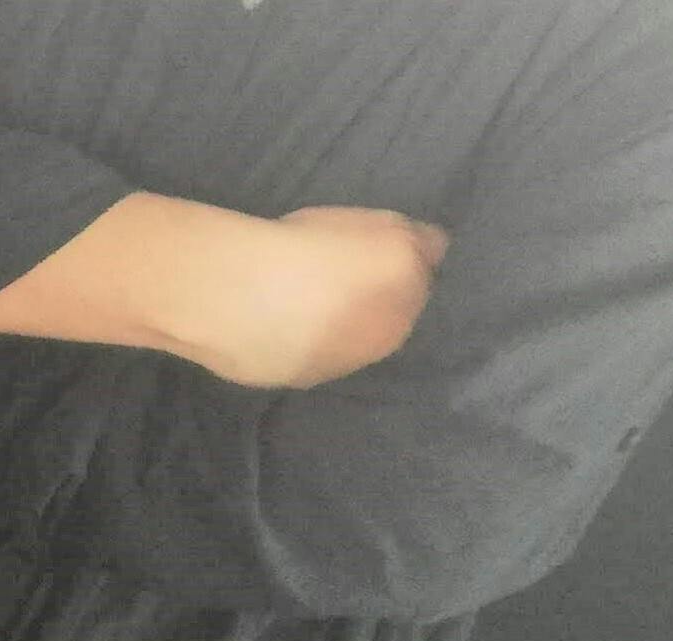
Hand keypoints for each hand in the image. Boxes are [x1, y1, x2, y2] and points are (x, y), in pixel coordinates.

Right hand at [218, 206, 449, 388]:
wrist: (240, 294)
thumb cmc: (319, 254)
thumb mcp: (387, 228)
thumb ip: (420, 241)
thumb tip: (432, 252)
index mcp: (403, 315)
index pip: (415, 287)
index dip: (395, 267)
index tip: (369, 253)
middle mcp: (371, 352)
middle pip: (379, 321)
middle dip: (365, 302)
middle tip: (332, 274)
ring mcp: (324, 369)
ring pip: (336, 342)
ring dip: (326, 324)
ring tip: (295, 296)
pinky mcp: (278, 380)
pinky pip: (293, 352)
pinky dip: (289, 338)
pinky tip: (268, 315)